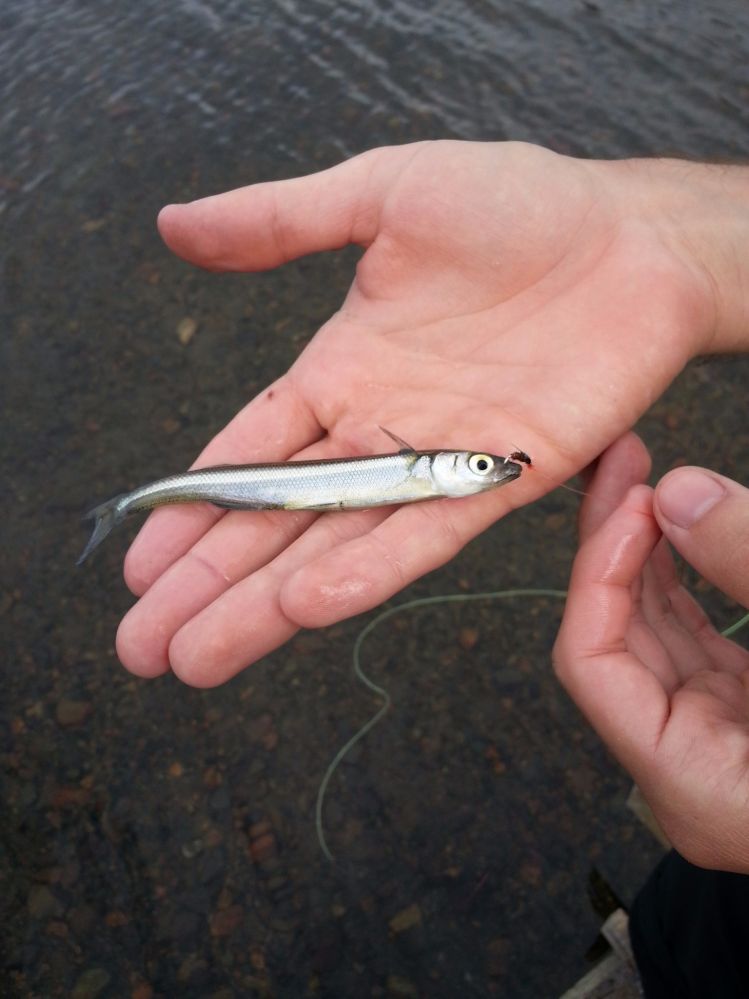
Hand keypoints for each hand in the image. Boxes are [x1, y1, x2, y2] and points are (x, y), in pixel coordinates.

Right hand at [116, 141, 731, 685]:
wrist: (632, 238)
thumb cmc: (518, 205)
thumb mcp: (383, 195)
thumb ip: (279, 222)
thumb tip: (171, 226)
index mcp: (339, 372)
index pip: (247, 458)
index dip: (190, 512)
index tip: (139, 567)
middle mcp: (377, 431)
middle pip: (275, 523)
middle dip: (207, 585)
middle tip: (144, 650)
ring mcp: (435, 463)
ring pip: (333, 547)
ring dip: (265, 605)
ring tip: (197, 659)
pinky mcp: (500, 481)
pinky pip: (422, 537)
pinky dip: (365, 570)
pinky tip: (305, 607)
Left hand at [553, 433, 748, 871]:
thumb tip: (680, 491)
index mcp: (699, 785)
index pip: (594, 666)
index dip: (602, 571)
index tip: (635, 498)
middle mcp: (691, 771)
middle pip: (614, 640)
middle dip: (616, 542)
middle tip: (624, 459)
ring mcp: (716, 741)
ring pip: (650, 635)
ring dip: (646, 553)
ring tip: (642, 477)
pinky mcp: (743, 712)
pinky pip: (690, 639)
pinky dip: (680, 581)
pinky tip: (675, 527)